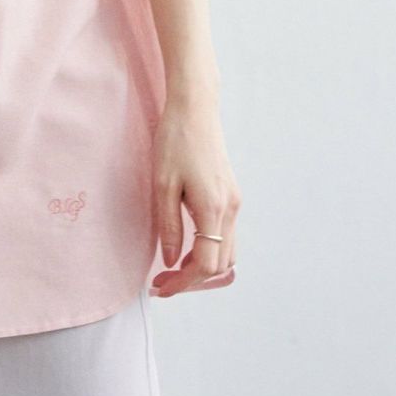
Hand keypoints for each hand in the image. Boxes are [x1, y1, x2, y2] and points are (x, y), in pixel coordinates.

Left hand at [149, 91, 240, 297]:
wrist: (195, 109)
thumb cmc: (175, 140)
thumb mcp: (163, 184)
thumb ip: (169, 225)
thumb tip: (170, 260)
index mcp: (214, 209)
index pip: (205, 264)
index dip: (183, 282)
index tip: (161, 286)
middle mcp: (231, 210)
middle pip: (220, 265)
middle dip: (192, 280)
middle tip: (162, 282)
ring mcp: (234, 203)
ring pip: (226, 253)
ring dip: (202, 267)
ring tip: (172, 268)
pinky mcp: (230, 195)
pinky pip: (225, 236)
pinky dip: (208, 249)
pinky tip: (185, 246)